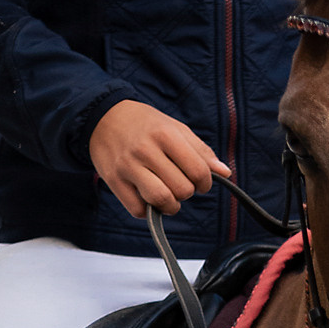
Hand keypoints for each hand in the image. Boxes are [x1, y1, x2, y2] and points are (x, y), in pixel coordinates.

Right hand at [90, 99, 230, 218]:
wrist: (103, 117)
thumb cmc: (145, 125)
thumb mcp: (175, 128)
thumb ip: (201, 151)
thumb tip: (225, 173)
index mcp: (166, 135)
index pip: (198, 171)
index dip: (205, 183)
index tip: (201, 182)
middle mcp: (146, 150)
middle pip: (182, 189)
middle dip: (187, 192)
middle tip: (181, 185)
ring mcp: (128, 167)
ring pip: (160, 200)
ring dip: (170, 206)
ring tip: (169, 197)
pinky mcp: (114, 181)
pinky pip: (137, 209)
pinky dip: (148, 210)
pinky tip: (149, 197)